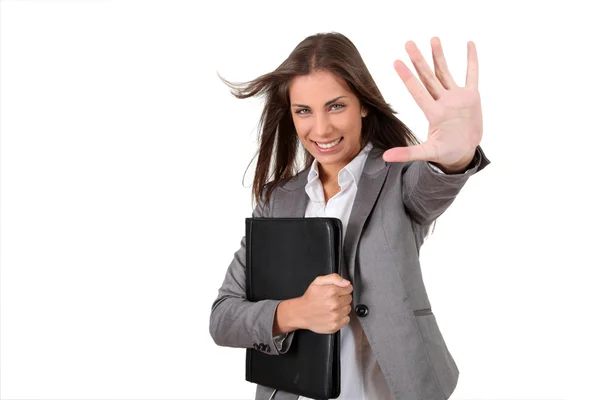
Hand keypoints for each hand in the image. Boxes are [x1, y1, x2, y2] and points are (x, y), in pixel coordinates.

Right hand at [297, 273, 352, 333]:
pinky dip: (342, 318)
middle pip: (349, 299)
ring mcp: (335, 316)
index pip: (349, 289)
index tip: (338, 292)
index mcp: (331, 292)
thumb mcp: (318, 281)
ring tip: (331, 307)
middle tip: (332, 300)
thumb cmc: (310, 298)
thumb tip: (346, 283)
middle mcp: (334, 304)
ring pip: (348, 309)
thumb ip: (334, 278)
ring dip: (342, 308)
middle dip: (342, 298)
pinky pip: (346, 320)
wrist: (301, 313)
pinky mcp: (335, 325)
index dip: (343, 289)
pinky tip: (333, 315)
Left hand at [382, 37, 482, 171]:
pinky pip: (472, 75)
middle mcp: (442, 101)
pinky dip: (471, 60)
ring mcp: (456, 98)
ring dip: (439, 56)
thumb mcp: (427, 153)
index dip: (407, 77)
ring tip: (433, 38)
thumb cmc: (445, 153)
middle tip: (409, 43)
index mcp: (433, 113)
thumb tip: (385, 158)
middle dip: (419, 60)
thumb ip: (407, 153)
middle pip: (428, 77)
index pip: (418, 91)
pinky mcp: (471, 97)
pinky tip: (469, 44)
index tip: (396, 62)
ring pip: (445, 72)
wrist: (463, 152)